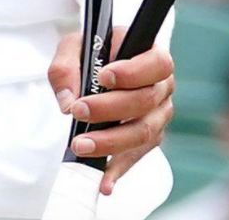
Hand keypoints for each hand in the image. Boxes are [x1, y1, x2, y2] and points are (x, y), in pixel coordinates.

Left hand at [47, 28, 175, 195]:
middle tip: (78, 111)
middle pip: (145, 101)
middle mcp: (162, 87)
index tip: (103, 76)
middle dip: (109, 109)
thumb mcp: (74, 46)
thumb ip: (67, 66)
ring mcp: (158, 116)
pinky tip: (104, 182)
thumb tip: (69, 100)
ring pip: (142, 133)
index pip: (157, 64)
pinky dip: (118, 170)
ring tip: (80, 145)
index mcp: (151, 56)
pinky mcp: (147, 139)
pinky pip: (135, 156)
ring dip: (110, 142)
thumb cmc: (92, 53)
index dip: (133, 72)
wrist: (95, 70)